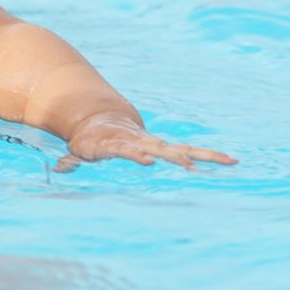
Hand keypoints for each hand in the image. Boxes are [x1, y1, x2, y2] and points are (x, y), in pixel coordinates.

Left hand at [57, 114, 237, 171]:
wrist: (102, 121)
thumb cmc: (89, 141)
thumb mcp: (78, 151)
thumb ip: (70, 161)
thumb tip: (59, 168)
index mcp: (117, 144)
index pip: (127, 149)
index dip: (135, 153)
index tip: (147, 159)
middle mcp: (141, 142)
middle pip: (160, 149)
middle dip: (175, 156)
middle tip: (190, 165)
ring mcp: (154, 143)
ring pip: (181, 149)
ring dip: (202, 156)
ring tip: (226, 161)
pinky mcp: (163, 146)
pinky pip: (188, 151)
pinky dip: (207, 156)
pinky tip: (230, 160)